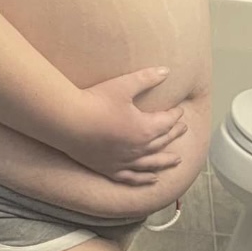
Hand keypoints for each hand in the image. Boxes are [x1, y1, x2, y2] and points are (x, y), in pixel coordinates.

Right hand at [68, 66, 188, 184]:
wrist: (67, 121)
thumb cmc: (95, 101)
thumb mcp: (124, 85)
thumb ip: (147, 78)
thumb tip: (167, 71)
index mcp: (145, 129)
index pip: (167, 122)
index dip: (175, 115)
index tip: (179, 110)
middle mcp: (139, 149)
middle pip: (163, 142)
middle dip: (174, 134)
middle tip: (183, 129)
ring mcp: (124, 162)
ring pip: (152, 163)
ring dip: (166, 161)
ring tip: (177, 161)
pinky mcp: (109, 169)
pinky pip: (132, 177)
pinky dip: (144, 179)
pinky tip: (152, 180)